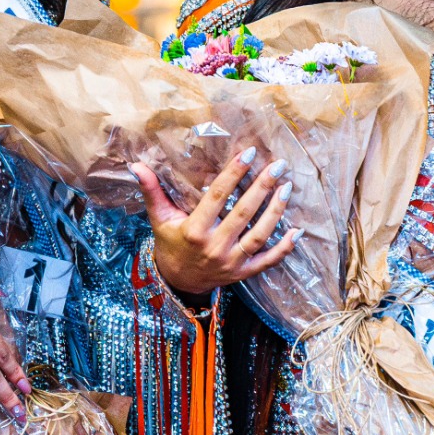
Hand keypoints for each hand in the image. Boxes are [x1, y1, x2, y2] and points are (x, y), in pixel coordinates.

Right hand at [134, 148, 298, 297]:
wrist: (178, 282)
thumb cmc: (170, 243)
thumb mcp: (159, 218)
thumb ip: (152, 191)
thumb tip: (136, 166)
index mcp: (194, 230)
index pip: (217, 197)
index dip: (233, 173)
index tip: (249, 153)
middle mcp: (214, 247)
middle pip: (243, 214)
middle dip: (262, 188)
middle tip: (278, 166)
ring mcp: (230, 262)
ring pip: (258, 235)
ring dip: (275, 212)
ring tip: (287, 188)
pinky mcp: (242, 273)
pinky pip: (267, 262)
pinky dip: (283, 249)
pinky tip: (297, 231)